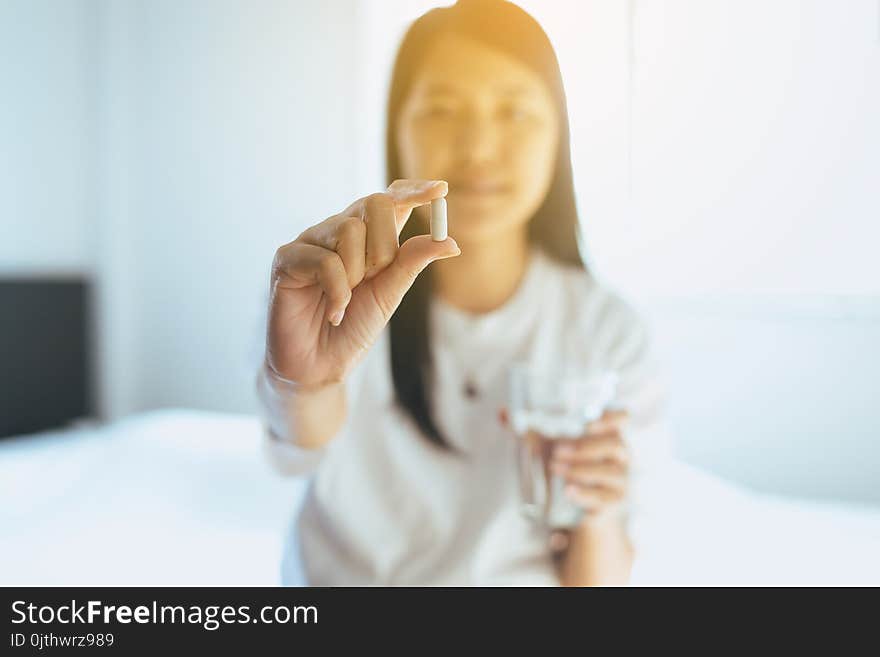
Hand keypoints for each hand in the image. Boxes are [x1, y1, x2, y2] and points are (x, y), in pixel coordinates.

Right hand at [266, 179, 460, 387]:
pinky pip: (325, 261)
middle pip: (375, 204)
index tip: (440, 190)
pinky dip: (337, 293)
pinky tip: (333, 313)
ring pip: (348, 231)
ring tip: (345, 301)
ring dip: (356, 275)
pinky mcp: (287, 257)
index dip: (414, 190)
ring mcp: (311, 240)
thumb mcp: (390, 294)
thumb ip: (412, 262)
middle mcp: (338, 230)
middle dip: (384, 247)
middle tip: (372, 280)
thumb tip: (449, 241)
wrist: (320, 365)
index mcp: (368, 237)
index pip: (390, 199)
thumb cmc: (353, 328)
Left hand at [499, 407, 630, 547]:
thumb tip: (502, 413)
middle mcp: (620, 455)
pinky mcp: (613, 501)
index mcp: (607, 433)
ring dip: (581, 469)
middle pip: (615, 444)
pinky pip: (604, 497)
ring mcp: (620, 479)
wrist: (584, 506)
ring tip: (554, 468)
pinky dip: (585, 494)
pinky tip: (568, 491)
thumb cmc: (570, 465)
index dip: (611, 417)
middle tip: (556, 450)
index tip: (589, 421)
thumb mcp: (550, 445)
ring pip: (610, 471)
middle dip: (584, 447)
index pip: (622, 418)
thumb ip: (528, 429)